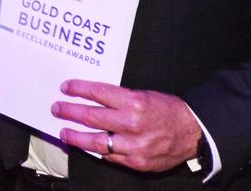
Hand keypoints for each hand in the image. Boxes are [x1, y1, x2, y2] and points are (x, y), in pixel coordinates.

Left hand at [53, 79, 200, 172]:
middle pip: (92, 117)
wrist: (193, 133)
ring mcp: (134, 146)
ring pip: (96, 142)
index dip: (78, 90)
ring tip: (64, 132)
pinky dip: (96, 151)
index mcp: (134, 102)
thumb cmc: (167, 110)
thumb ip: (119, 98)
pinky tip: (86, 146)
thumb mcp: (144, 95)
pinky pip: (109, 157)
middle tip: (57, 108)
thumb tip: (93, 97)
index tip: (66, 88)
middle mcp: (132, 124)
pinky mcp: (136, 162)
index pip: (98, 93)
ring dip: (76, 136)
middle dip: (70, 111)